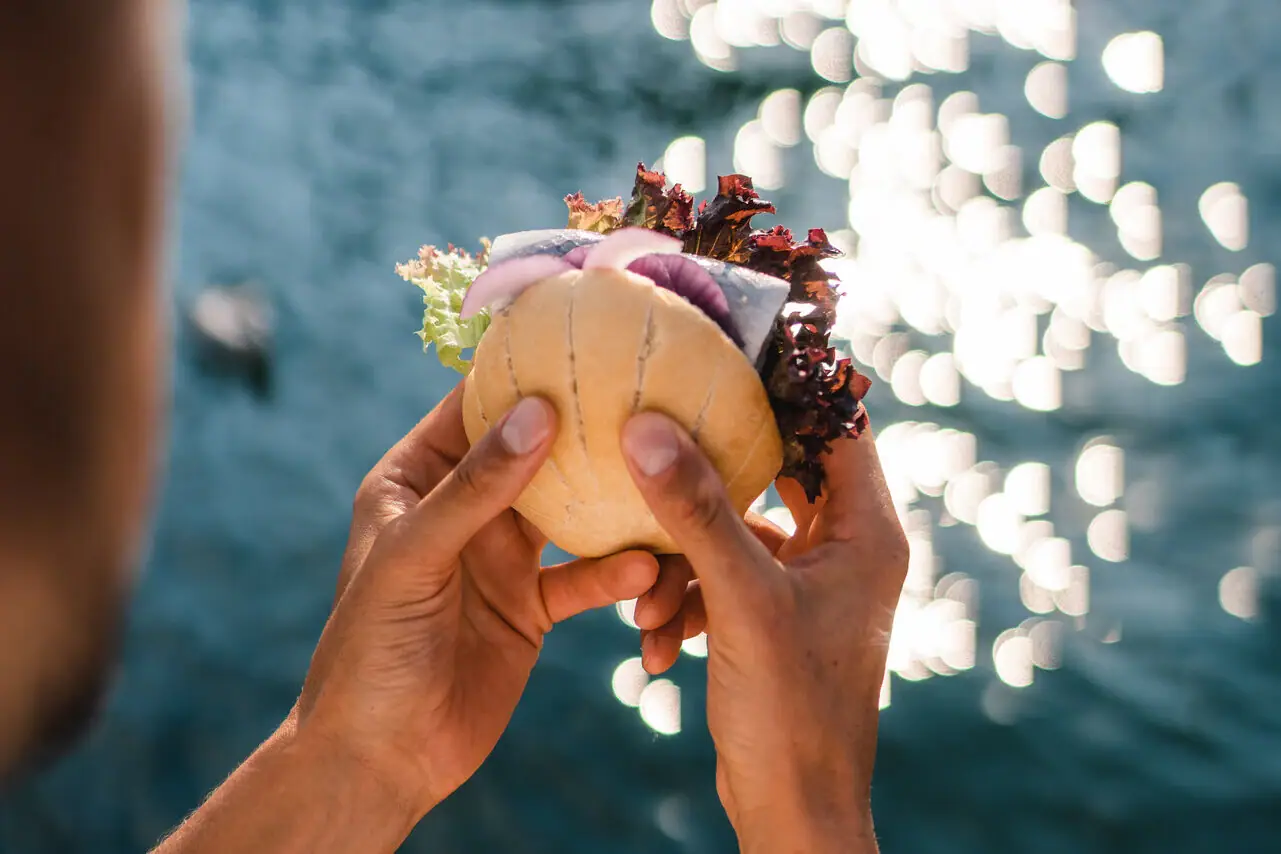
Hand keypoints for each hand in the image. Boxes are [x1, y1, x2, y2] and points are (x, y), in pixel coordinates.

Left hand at [293, 382, 659, 820]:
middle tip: (641, 396)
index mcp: (416, 480)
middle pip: (532, 452)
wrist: (381, 756)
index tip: (578, 335)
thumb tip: (538, 412)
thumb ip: (478, 489)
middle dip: (582, 427)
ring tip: (657, 480)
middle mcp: (463, 510)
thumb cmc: (370, 648)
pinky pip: (584, 578)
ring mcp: (500, 558)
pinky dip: (614, 573)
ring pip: (569, 512)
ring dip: (609, 501)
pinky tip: (645, 569)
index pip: (471, 407)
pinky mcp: (531, 607)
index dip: (518, 371)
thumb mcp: (416, 555)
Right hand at [621, 414, 907, 853]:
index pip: (838, 427)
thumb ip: (697, 512)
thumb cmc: (793, 713)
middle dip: (710, 478)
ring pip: (735, 531)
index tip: (728, 355)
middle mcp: (844, 550)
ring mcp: (807, 584)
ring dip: (684, 561)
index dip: (792, 387)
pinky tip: (658, 644)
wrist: (792, 810)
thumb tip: (649, 428)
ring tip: (650, 604)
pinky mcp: (772, 616)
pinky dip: (687, 599)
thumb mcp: (742, 602)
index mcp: (866, 533)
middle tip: (661, 438)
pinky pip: (721, 578)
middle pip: (775, 472)